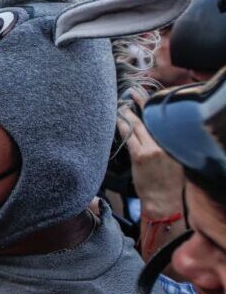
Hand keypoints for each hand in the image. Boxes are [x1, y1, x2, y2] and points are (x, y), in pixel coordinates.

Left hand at [116, 98, 183, 217]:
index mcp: (175, 144)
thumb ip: (165, 145)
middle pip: (150, 118)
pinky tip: (117, 119)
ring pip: (138, 125)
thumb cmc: (169, 183)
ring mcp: (152, 149)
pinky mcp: (140, 155)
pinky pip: (129, 136)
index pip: (163, 119)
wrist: (164, 201)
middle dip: (140, 103)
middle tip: (131, 92)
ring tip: (121, 105)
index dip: (153, 106)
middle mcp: (165, 143)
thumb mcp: (175, 161)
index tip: (145, 95)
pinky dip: (122, 126)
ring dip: (127, 113)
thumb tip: (154, 131)